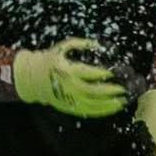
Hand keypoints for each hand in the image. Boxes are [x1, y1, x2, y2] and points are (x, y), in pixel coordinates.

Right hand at [12, 38, 128, 118]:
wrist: (32, 78)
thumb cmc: (49, 60)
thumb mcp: (62, 47)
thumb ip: (80, 44)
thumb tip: (97, 44)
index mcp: (68, 71)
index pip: (89, 74)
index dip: (103, 74)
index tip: (114, 72)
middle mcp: (69, 87)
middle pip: (94, 92)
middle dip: (110, 91)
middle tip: (123, 89)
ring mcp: (69, 99)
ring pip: (93, 105)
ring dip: (109, 104)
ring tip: (123, 101)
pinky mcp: (70, 107)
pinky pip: (88, 112)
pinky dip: (102, 111)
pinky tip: (112, 108)